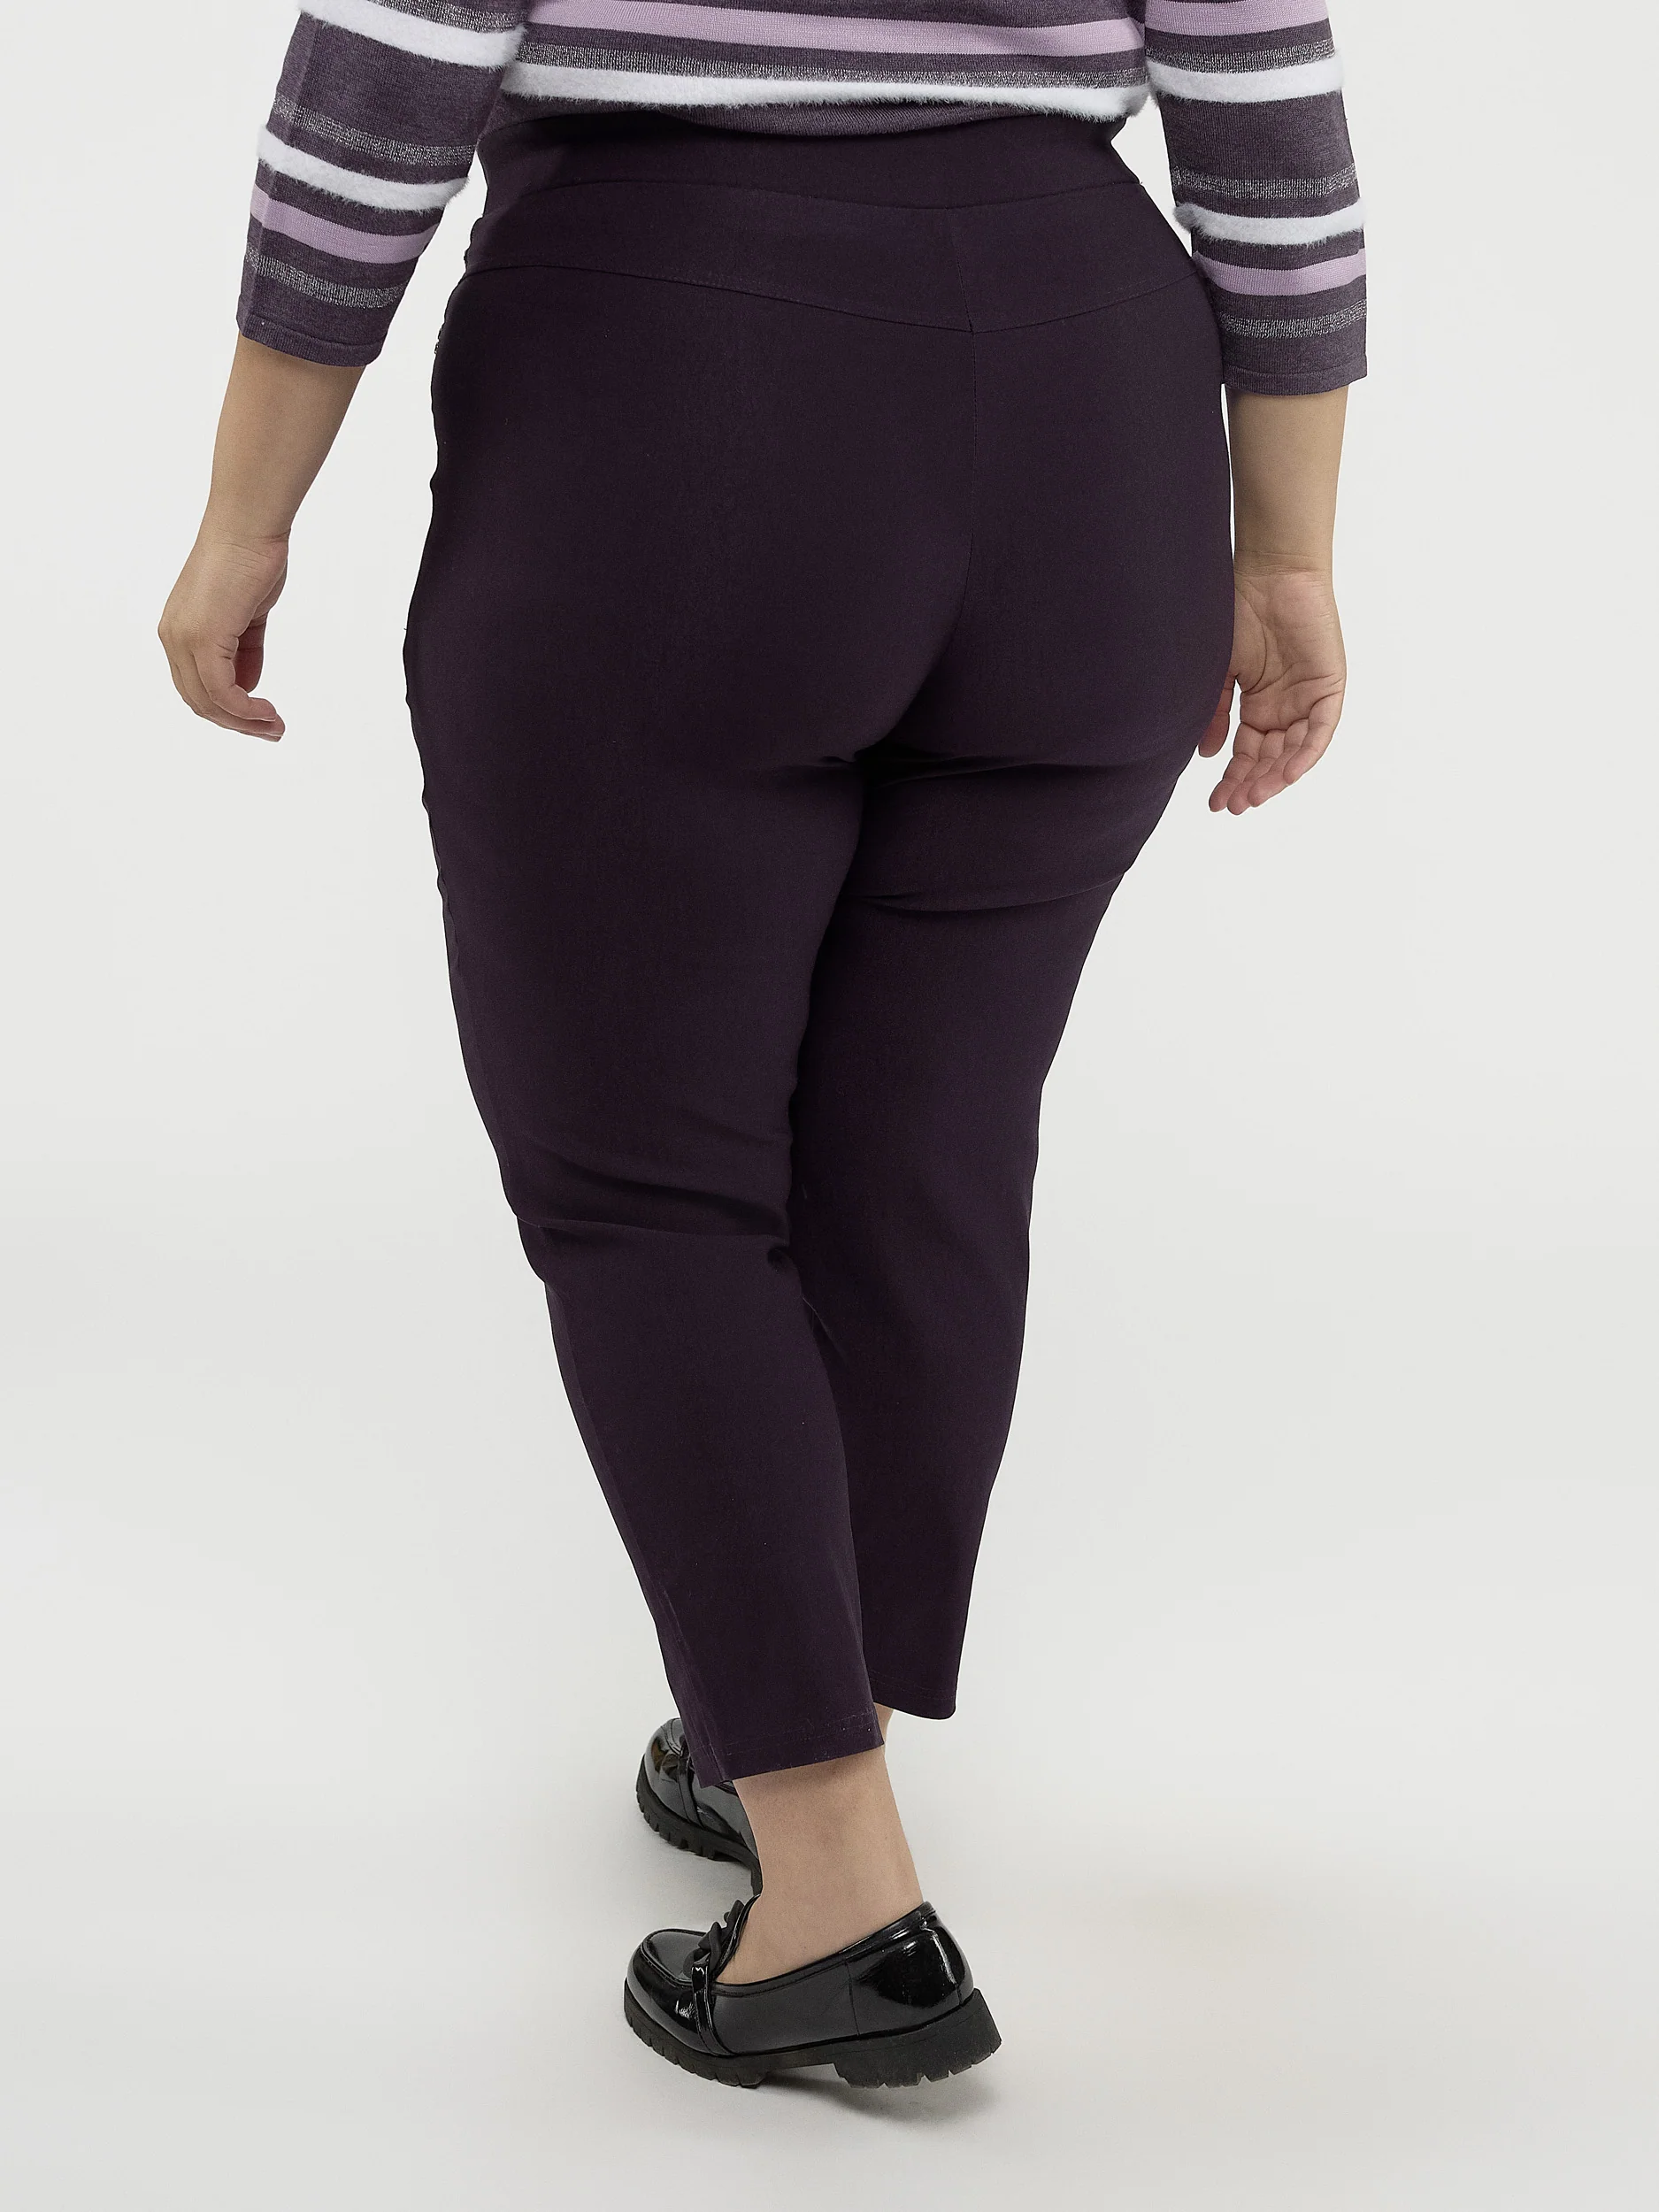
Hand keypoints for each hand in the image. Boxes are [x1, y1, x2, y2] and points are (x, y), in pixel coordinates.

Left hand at [159, 531, 289, 738]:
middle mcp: (173, 637)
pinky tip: (267, 712)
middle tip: (272, 731)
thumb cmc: (250, 559)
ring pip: (209, 702)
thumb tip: (247, 686)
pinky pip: (222, 692)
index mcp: (178, 630)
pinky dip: (245, 709)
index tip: (261, 718)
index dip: (227, 710)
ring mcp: (184, 639)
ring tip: (275, 727)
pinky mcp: (203, 639)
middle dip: (237, 723)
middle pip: (199, 701)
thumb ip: (244, 652)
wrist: (248, 528)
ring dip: (244, 722)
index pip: (196, 686)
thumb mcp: (247, 616)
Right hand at [1198, 562, 1346, 814]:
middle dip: (1251, 783)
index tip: (1215, 803)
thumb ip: (1216, 714)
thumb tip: (1208, 756)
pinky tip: (1287, 774)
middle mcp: (1284, 707)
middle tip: (1234, 805)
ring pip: (1295, 751)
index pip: (1246, 753)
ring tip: (1254, 795)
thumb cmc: (1239, 612)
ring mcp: (1307, 698)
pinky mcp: (1328, 687)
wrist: (1270, 574)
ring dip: (1276, 776)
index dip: (1232, 779)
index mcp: (1258, 704)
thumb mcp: (1220, 672)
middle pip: (1270, 758)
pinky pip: (1320, 730)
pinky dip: (1306, 753)